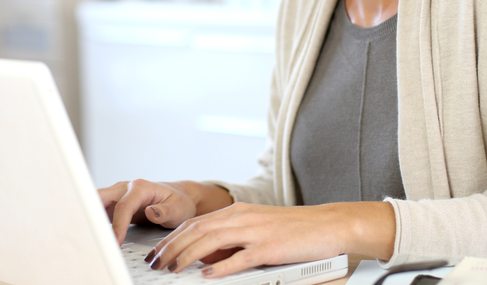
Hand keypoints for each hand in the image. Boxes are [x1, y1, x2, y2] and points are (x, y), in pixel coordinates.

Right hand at [98, 179, 233, 243]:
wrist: (180, 198)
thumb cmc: (180, 202)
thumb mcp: (178, 209)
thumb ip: (165, 211)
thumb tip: (150, 212)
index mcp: (140, 187)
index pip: (123, 206)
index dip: (118, 225)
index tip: (116, 241)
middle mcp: (125, 188)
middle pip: (100, 197)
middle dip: (92, 213)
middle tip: (89, 234)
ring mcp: (118, 194)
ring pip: (96, 202)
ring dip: (90, 217)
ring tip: (88, 236)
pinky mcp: (115, 203)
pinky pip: (99, 210)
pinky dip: (94, 220)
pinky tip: (93, 233)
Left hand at [146, 201, 395, 277]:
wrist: (330, 224)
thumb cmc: (297, 229)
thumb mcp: (259, 227)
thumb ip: (233, 238)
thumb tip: (206, 257)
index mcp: (239, 212)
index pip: (196, 223)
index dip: (173, 238)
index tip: (158, 252)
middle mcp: (244, 217)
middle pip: (197, 230)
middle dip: (172, 247)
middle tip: (156, 264)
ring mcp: (257, 231)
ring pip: (211, 241)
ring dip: (187, 256)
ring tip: (172, 269)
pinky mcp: (270, 248)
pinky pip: (240, 258)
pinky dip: (220, 266)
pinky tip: (206, 275)